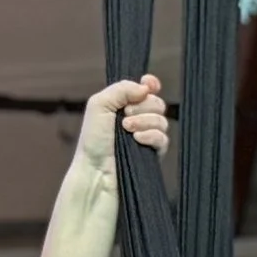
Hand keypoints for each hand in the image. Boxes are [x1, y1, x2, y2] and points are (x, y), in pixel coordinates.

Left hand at [75, 74, 167, 193]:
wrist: (96, 172)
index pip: (146, 89)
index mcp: (123, 106)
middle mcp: (137, 120)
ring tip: (127, 130)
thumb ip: (121, 89)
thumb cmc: (92, 141)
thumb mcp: (99, 105)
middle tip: (125, 116)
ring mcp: (147, 138)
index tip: (148, 84)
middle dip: (144, 106)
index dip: (150, 84)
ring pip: (162, 120)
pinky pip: (164, 139)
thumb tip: (146, 87)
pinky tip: (137, 139)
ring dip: (144, 121)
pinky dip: (151, 136)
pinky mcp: (154, 155)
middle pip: (157, 102)